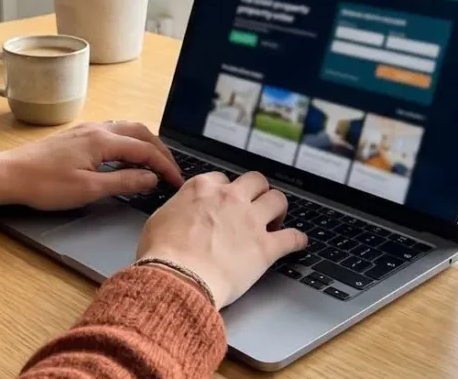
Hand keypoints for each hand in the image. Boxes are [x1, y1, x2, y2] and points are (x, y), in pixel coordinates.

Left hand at [0, 121, 182, 210]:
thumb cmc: (44, 185)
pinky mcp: (77, 136)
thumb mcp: (88, 189)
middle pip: (141, 132)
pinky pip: (113, 132)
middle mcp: (97, 129)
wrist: (10, 174)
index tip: (177, 182)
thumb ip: (123, 182)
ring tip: (155, 163)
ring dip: (146, 143)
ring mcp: (86, 130)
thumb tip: (151, 178)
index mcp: (102, 141)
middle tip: (172, 170)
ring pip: (127, 129)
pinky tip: (127, 157)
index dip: (166, 166)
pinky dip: (129, 142)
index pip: (146, 150)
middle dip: (160, 150)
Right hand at [135, 171, 306, 307]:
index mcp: (202, 189)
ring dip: (278, 208)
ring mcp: (250, 221)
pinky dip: (297, 240)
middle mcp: (230, 198)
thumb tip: (180, 213)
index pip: (222, 179)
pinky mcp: (265, 247)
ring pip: (278, 200)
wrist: (177, 277)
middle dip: (257, 192)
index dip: (225, 192)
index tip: (225, 202)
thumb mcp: (159, 220)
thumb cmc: (162, 254)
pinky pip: (292, 237)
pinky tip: (298, 242)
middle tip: (254, 205)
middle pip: (255, 181)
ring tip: (275, 220)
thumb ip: (177, 210)